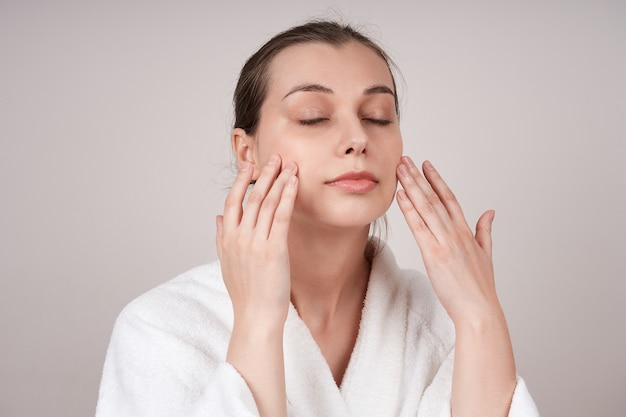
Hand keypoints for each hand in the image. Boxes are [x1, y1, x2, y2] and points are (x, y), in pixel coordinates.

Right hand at [216, 154, 297, 325]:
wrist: (256, 316)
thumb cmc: (245, 293)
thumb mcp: (226, 263)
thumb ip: (221, 237)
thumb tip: (217, 217)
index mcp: (227, 238)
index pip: (232, 201)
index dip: (241, 181)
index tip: (250, 165)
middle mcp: (239, 236)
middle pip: (251, 197)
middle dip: (264, 174)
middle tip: (275, 157)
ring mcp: (255, 242)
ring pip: (266, 202)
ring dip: (278, 180)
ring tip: (289, 165)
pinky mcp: (273, 249)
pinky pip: (280, 216)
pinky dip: (287, 196)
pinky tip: (294, 182)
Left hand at [395, 157, 499, 322]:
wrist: (479, 310)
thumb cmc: (480, 288)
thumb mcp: (486, 254)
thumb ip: (485, 231)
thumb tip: (490, 212)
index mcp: (466, 232)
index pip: (450, 198)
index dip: (437, 180)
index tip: (426, 165)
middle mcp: (455, 232)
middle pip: (434, 198)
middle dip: (419, 177)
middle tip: (405, 159)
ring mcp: (444, 242)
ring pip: (426, 207)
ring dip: (411, 186)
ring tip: (400, 169)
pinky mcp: (434, 254)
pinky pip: (418, 227)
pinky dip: (409, 209)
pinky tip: (400, 195)